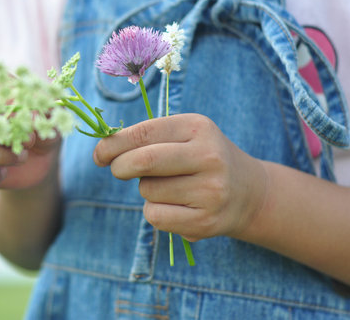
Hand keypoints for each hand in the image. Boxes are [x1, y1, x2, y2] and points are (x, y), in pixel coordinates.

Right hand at [0, 92, 59, 190]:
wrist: (40, 159)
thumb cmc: (44, 127)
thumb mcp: (53, 119)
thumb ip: (46, 114)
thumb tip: (29, 119)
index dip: (12, 106)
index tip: (32, 119)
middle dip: (6, 134)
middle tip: (29, 141)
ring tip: (20, 156)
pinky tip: (2, 174)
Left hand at [93, 113, 268, 241]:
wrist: (249, 193)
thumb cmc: (201, 159)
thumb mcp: (185, 136)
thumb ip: (147, 138)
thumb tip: (103, 150)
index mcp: (198, 127)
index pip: (144, 132)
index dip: (113, 144)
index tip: (99, 154)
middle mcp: (208, 156)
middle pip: (143, 161)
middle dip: (119, 167)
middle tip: (117, 170)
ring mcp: (210, 190)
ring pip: (147, 191)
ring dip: (145, 190)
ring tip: (169, 188)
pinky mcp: (206, 221)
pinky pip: (155, 216)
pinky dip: (154, 212)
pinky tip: (175, 207)